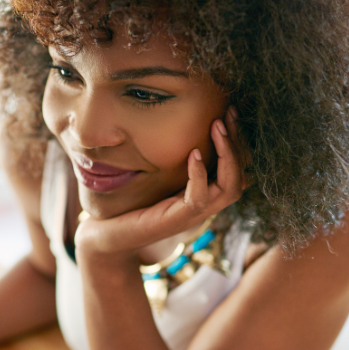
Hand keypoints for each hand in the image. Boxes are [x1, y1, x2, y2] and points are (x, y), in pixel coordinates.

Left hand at [75, 107, 244, 257]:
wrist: (107, 236)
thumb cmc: (132, 205)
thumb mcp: (160, 179)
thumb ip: (177, 163)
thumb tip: (184, 128)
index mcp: (204, 196)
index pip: (237, 171)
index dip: (239, 142)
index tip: (230, 113)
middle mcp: (205, 207)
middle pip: (241, 178)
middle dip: (238, 143)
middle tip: (229, 113)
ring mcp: (192, 216)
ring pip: (229, 189)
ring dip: (228, 156)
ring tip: (217, 128)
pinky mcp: (176, 220)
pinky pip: (199, 198)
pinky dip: (199, 174)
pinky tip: (193, 153)